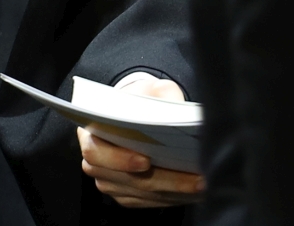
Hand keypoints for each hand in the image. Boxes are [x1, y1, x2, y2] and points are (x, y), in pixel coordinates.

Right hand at [77, 74, 204, 207]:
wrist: (135, 116)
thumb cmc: (138, 103)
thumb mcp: (147, 90)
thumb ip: (159, 94)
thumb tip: (175, 104)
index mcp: (90, 133)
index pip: (95, 153)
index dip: (120, 160)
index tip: (147, 161)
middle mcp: (96, 163)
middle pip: (127, 180)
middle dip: (166, 181)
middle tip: (197, 178)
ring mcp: (110, 182)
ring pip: (143, 195)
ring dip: (175, 192)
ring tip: (203, 184)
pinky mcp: (126, 196)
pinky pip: (150, 203)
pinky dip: (173, 198)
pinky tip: (194, 191)